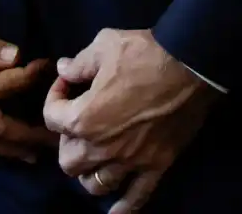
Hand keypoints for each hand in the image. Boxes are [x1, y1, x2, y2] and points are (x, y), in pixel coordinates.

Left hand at [40, 28, 217, 212]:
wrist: (190, 65)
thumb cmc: (143, 53)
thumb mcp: (103, 45)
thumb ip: (79, 63)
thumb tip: (64, 69)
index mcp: (84, 118)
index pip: (51, 119)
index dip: (54, 97)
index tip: (68, 84)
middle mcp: (102, 147)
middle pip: (69, 162)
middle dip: (67, 142)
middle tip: (79, 123)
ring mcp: (130, 161)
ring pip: (96, 185)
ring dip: (89, 173)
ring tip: (95, 157)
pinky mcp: (156, 166)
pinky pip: (137, 197)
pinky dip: (124, 208)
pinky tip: (115, 212)